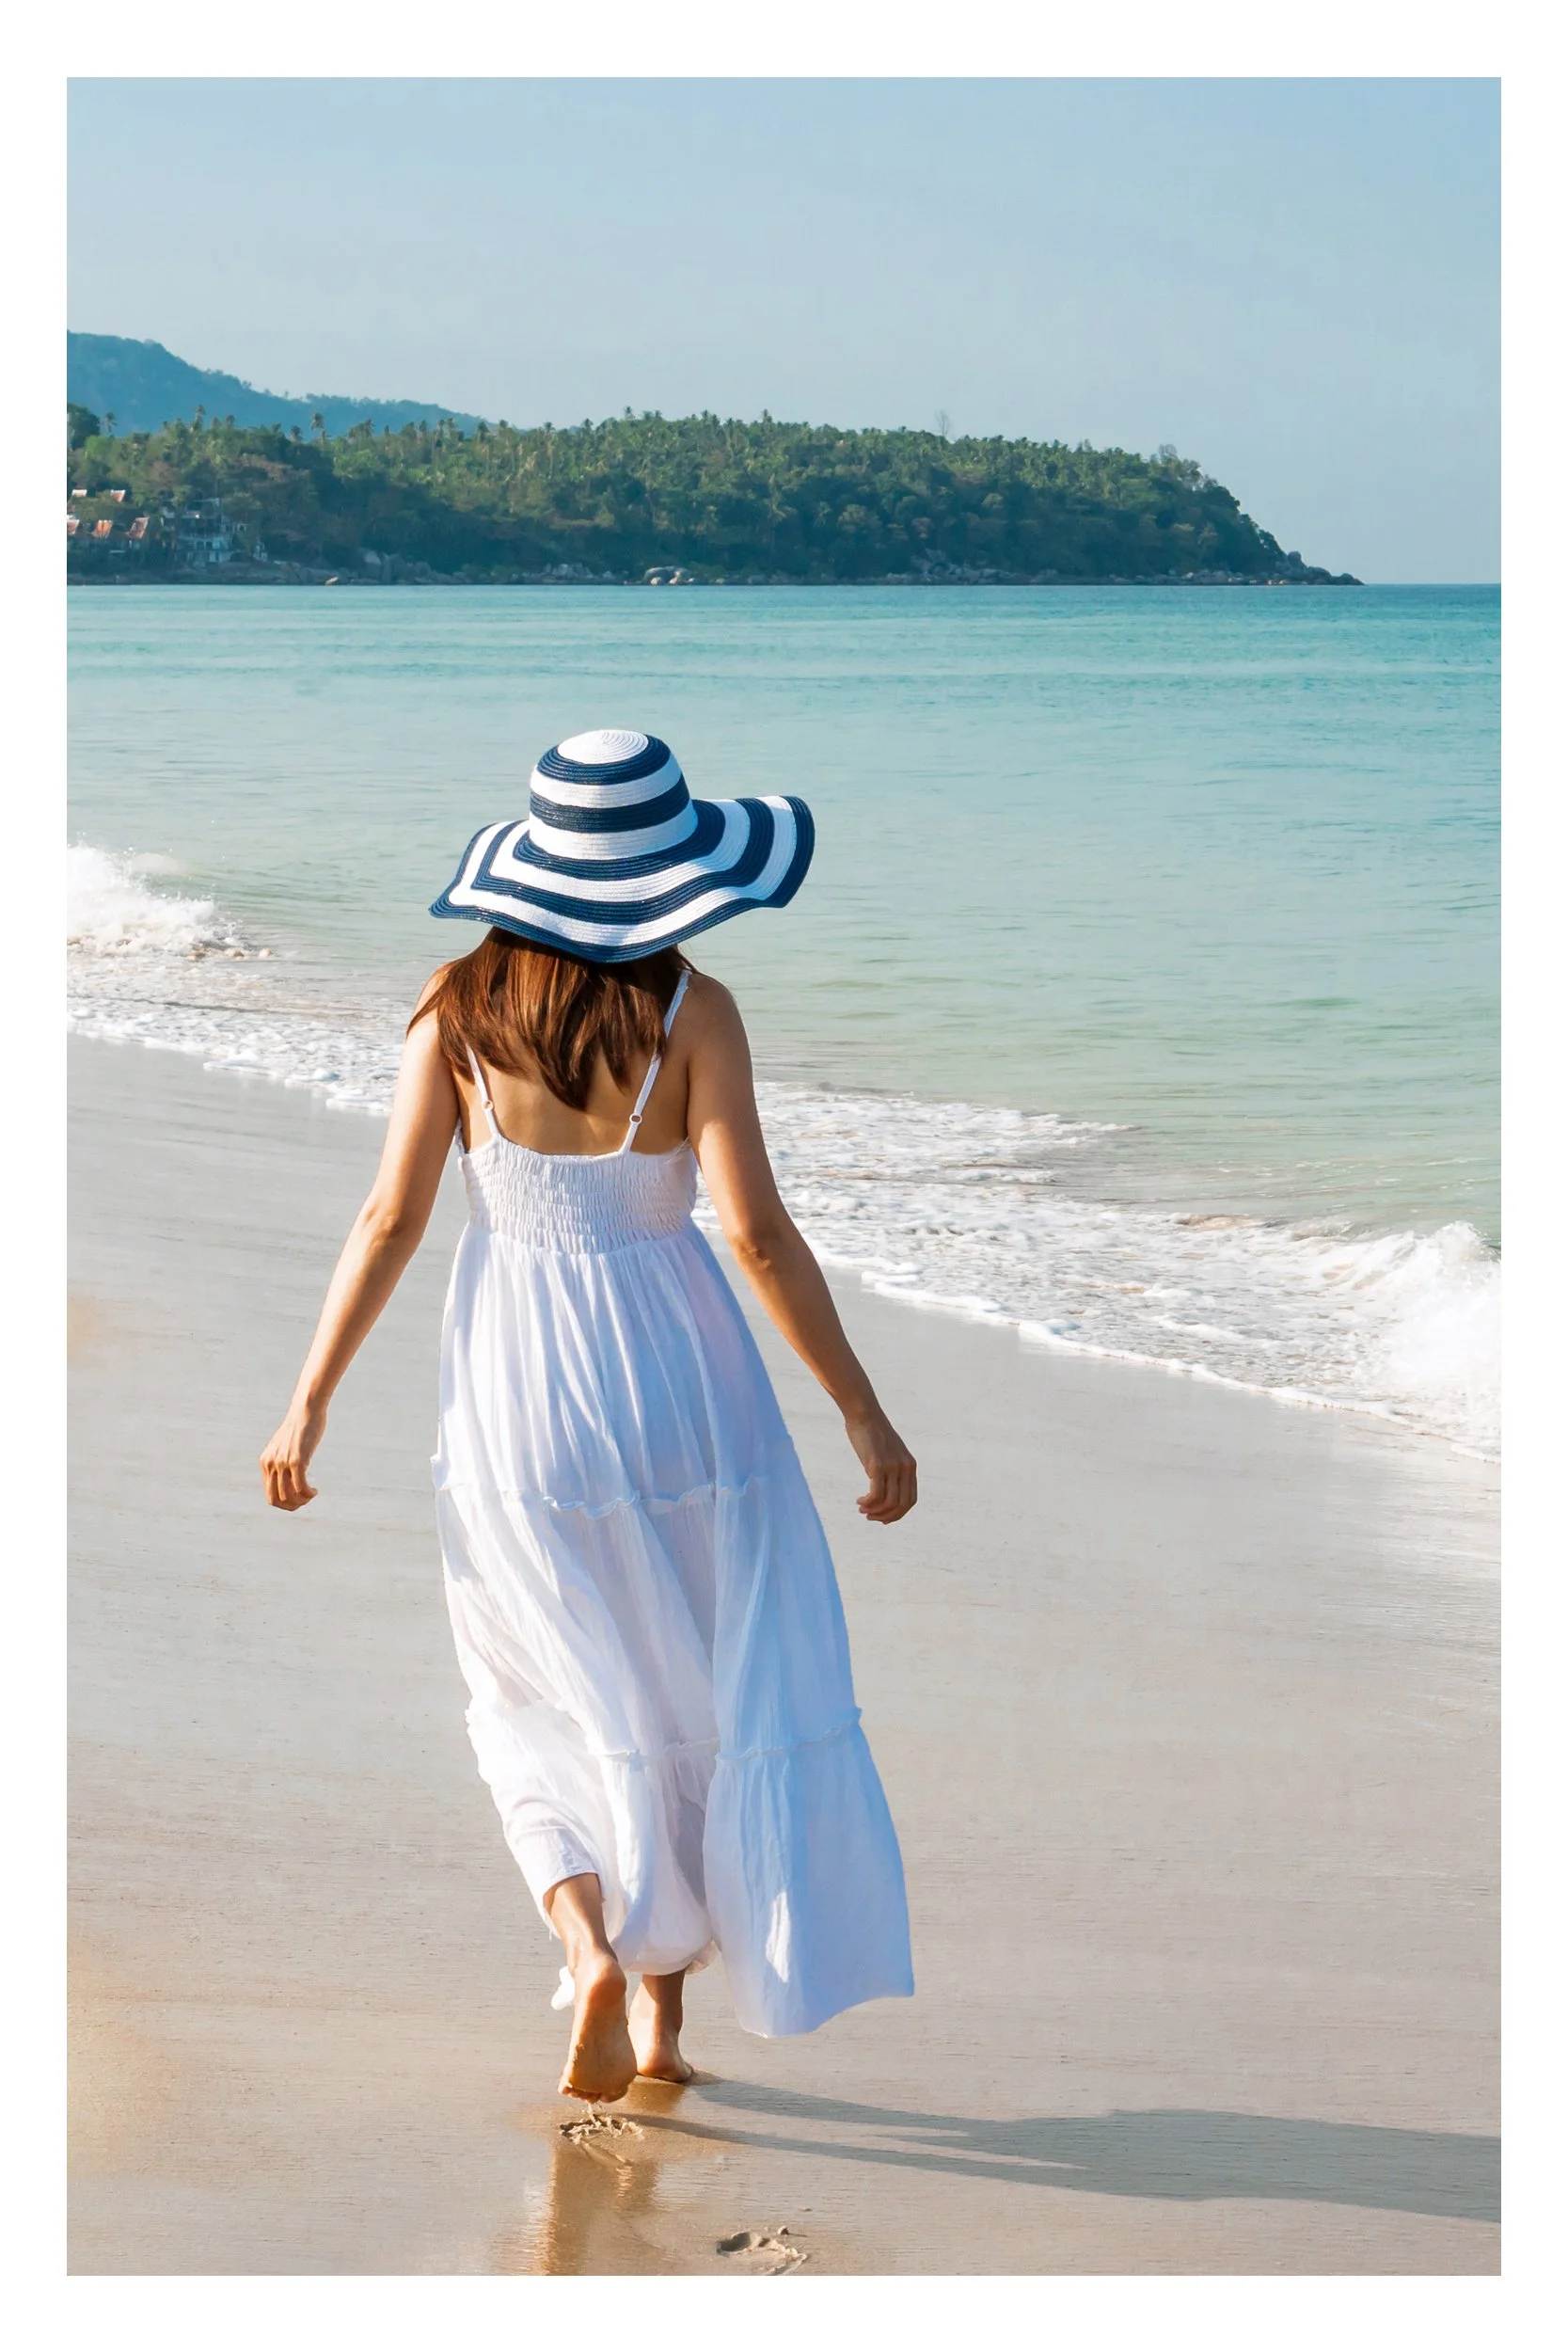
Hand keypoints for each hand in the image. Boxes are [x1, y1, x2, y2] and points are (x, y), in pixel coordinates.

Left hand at [260, 1402, 325, 1510]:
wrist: (305, 1411)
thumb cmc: (299, 1428)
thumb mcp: (285, 1446)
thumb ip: (283, 1460)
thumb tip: (290, 1477)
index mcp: (265, 1462)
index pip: (270, 1496)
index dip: (285, 1504)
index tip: (299, 1499)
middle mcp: (271, 1464)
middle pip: (276, 1500)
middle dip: (292, 1506)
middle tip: (305, 1501)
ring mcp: (283, 1463)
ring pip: (288, 1496)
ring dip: (302, 1501)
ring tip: (311, 1495)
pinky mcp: (297, 1460)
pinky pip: (300, 1487)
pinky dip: (308, 1494)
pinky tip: (315, 1490)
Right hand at [845, 1406, 917, 1524]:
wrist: (864, 1413)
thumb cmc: (872, 1432)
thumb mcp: (887, 1452)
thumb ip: (890, 1468)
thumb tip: (882, 1487)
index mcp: (910, 1466)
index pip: (910, 1500)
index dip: (897, 1513)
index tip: (882, 1517)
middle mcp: (905, 1467)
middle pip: (902, 1505)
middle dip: (886, 1516)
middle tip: (869, 1516)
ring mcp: (892, 1466)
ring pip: (889, 1503)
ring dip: (874, 1511)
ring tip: (862, 1508)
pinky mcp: (877, 1465)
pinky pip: (876, 1494)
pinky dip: (868, 1503)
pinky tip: (859, 1501)